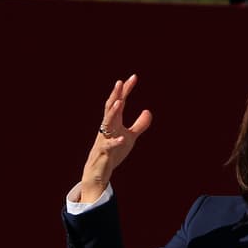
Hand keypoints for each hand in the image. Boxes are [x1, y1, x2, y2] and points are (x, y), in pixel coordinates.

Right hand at [77, 74, 153, 202]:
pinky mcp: (104, 151)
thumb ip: (139, 125)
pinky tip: (122, 139)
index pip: (120, 102)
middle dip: (115, 95)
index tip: (134, 77)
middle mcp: (107, 126)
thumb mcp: (130, 137)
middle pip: (110, 107)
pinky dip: (115, 142)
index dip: (126, 90)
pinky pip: (109, 145)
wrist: (99, 169)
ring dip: (113, 112)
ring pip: (107, 122)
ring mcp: (104, 137)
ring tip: (119, 102)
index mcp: (114, 121)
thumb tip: (148, 111)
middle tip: (120, 82)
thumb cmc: (114, 152)